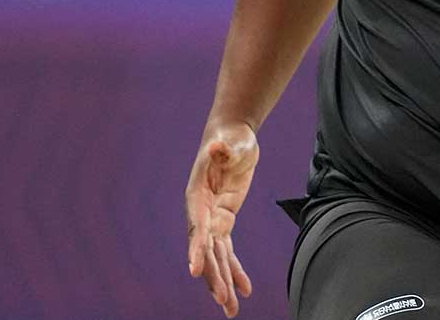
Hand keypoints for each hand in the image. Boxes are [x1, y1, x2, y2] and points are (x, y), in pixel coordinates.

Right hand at [184, 121, 257, 316]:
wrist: (232, 137)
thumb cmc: (229, 138)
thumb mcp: (230, 142)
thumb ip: (224, 149)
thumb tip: (218, 147)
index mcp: (197, 196)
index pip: (196, 227)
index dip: (196, 249)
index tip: (195, 271)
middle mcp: (201, 212)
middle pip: (206, 250)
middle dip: (214, 277)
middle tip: (224, 301)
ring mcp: (213, 219)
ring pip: (216, 257)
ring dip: (223, 282)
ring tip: (231, 309)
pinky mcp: (224, 220)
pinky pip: (227, 250)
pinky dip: (235, 269)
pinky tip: (245, 288)